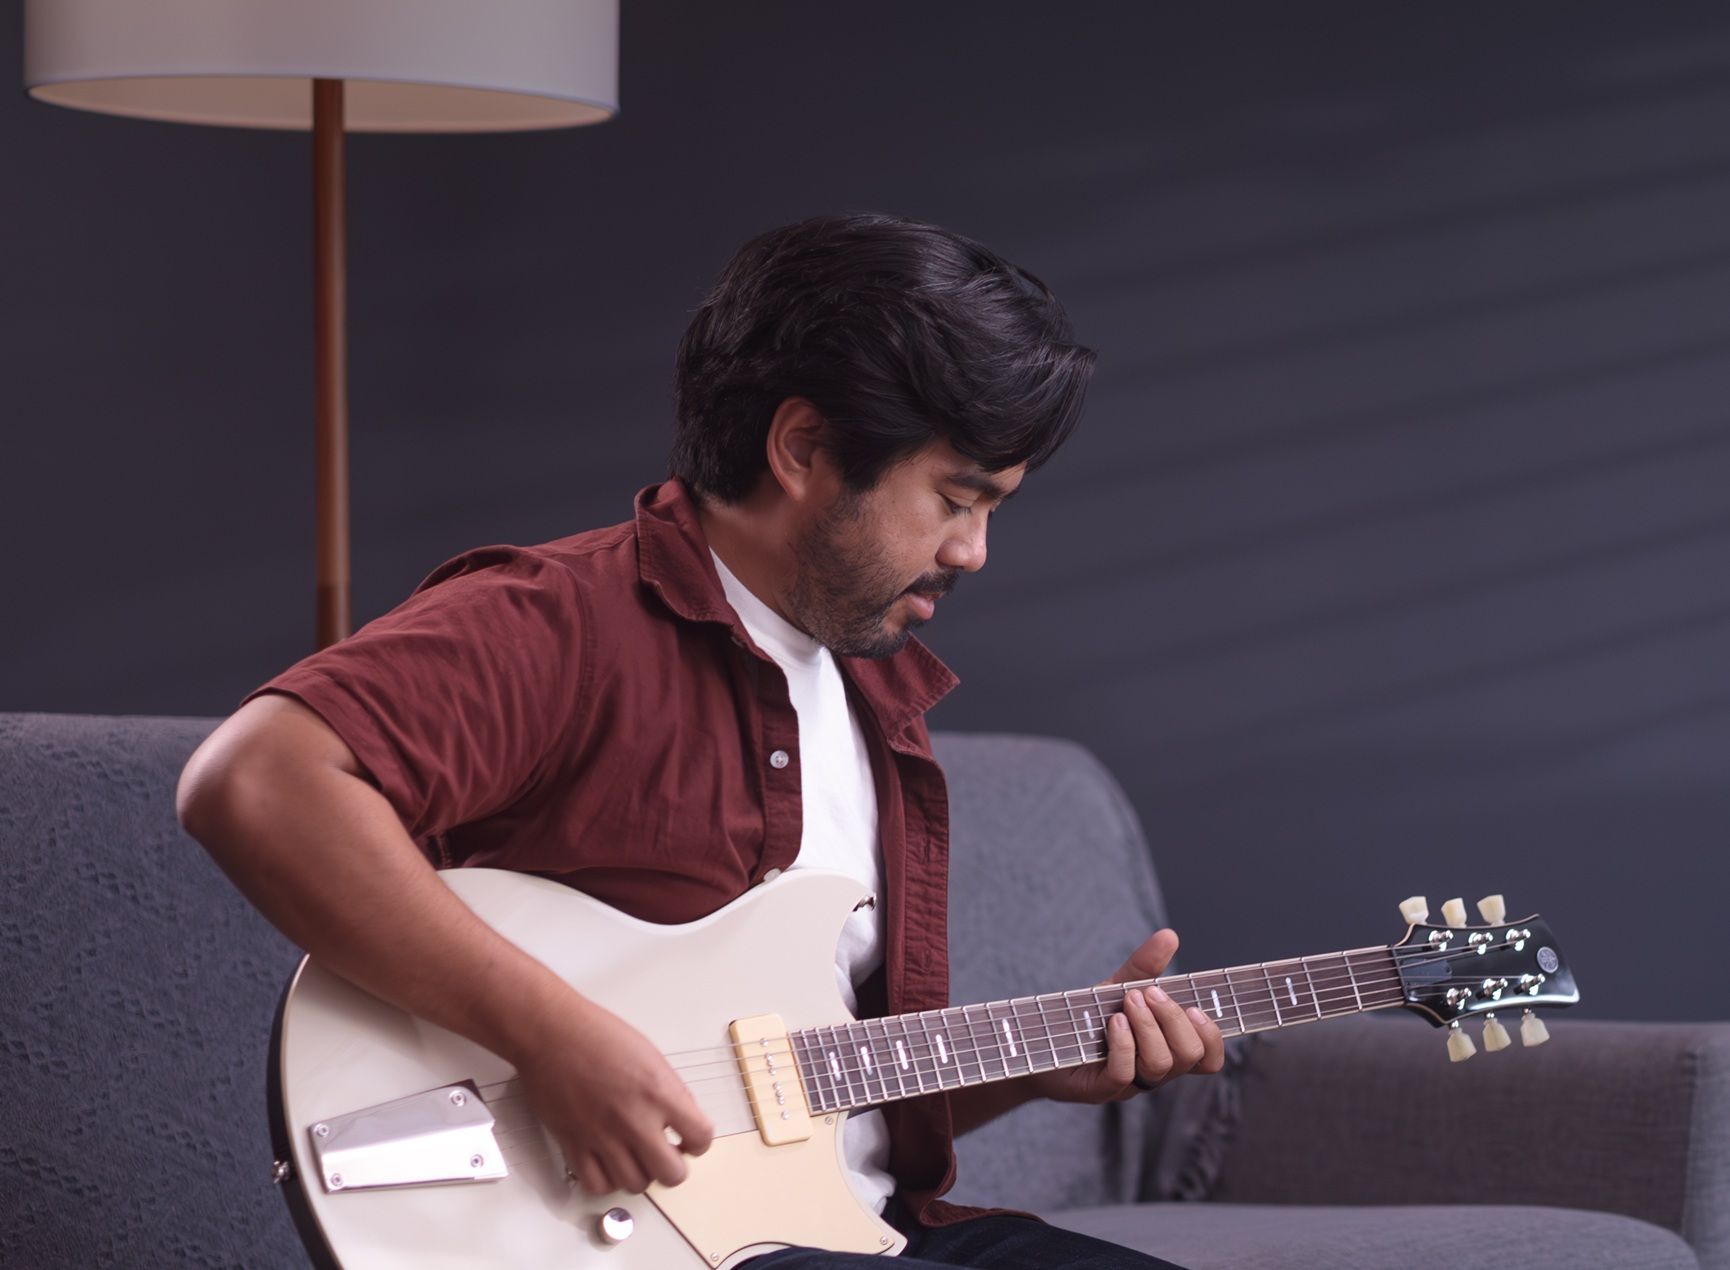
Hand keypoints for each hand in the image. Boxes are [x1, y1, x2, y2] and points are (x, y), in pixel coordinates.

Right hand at [507, 995, 714, 1195]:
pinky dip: (607, 1181)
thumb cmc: (596, 1034)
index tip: (689, 1139)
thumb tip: (683, 1118)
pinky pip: (597, 1185)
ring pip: (636, 1185)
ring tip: (636, 1157)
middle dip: (673, 1167)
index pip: (700, 1137)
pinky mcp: (574, 1145)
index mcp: (659, 1091)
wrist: (551, 1034)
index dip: (698, 1142)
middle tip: (665, 1153)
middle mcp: (634, 1119)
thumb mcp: (650, 1055)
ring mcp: (603, 1136)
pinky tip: (609, 1164)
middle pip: (672, 1174)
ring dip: (641, 1174)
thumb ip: (670, 1091)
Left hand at [1028, 929, 1224, 1103]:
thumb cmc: (1087, 1017)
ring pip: (1160, 1066)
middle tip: (1149, 993)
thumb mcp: (1118, 988)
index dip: (1213, 1037)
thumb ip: (1145, 966)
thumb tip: (1169, 935)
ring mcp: (1129, 1084)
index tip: (1196, 1007)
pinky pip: (1124, 1074)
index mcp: (1166, 1049)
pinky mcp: (1100, 1090)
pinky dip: (1124, 1044)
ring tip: (1129, 1002)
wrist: (1040, 1039)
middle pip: (1190, 1056)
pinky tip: (1115, 1022)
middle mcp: (1153, 1070)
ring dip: (1149, 1027)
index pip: (1208, 1059)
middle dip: (1175, 1019)